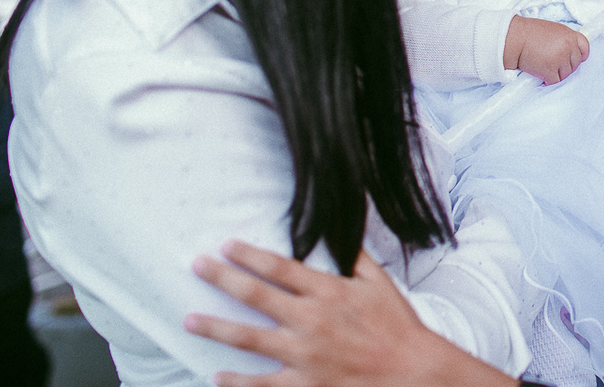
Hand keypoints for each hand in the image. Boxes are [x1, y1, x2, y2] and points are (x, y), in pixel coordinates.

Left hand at [184, 240, 514, 386]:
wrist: (413, 371)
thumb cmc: (397, 326)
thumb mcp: (380, 283)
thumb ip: (354, 257)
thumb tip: (335, 231)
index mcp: (329, 291)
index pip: (280, 267)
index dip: (250, 255)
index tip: (226, 244)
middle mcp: (311, 320)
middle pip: (256, 295)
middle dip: (222, 278)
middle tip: (197, 265)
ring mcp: (305, 355)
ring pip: (249, 338)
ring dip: (216, 327)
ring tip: (189, 318)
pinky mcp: (306, 384)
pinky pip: (263, 384)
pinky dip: (237, 381)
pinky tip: (216, 375)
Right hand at [503, 16, 588, 83]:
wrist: (514, 38)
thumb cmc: (529, 33)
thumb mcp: (552, 30)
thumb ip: (563, 39)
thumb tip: (570, 51)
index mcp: (569, 35)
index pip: (585, 47)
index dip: (580, 55)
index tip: (574, 59)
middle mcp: (568, 47)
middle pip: (575, 64)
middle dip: (565, 66)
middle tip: (552, 64)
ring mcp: (560, 59)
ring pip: (566, 74)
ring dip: (556, 74)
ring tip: (544, 67)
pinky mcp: (550, 70)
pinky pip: (555, 81)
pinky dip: (547, 80)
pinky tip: (540, 74)